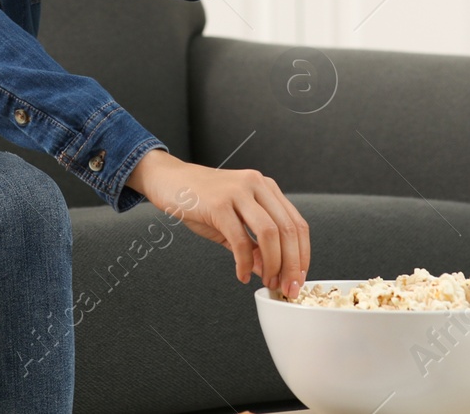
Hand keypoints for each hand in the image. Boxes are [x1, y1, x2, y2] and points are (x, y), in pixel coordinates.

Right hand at [125, 148, 310, 298]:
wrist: (167, 179)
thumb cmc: (199, 201)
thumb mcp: (232, 222)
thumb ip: (252, 245)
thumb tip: (268, 272)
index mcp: (266, 187)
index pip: (297, 224)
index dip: (302, 255)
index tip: (298, 279)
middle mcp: (257, 185)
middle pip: (288, 230)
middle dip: (291, 265)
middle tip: (287, 288)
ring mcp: (238, 192)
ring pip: (270, 233)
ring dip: (273, 265)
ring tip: (267, 282)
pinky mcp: (219, 203)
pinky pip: (240, 239)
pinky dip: (243, 263)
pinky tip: (241, 275)